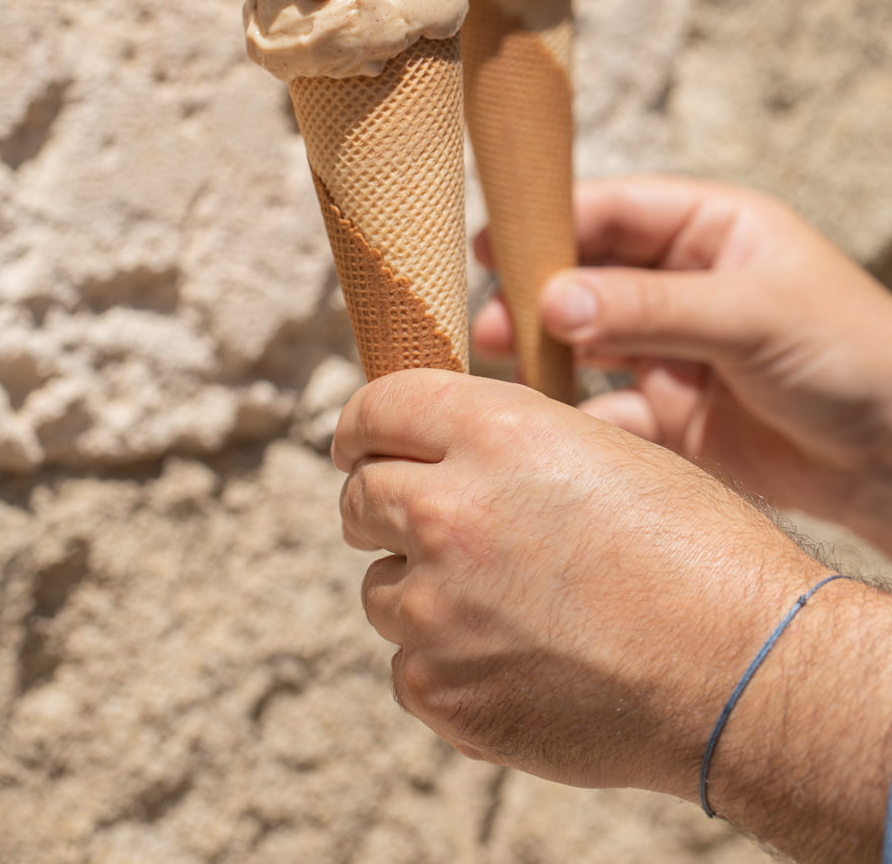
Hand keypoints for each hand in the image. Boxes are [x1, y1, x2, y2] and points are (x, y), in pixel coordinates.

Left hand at [332, 369, 819, 796]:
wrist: (744, 670)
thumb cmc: (694, 548)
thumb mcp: (601, 448)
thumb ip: (505, 442)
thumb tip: (442, 448)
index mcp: (492, 433)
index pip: (375, 410)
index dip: (364, 427)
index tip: (361, 444)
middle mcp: (449, 512)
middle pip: (359, 495)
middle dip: (382, 503)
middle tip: (423, 523)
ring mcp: (438, 609)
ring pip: (380, 587)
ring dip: (419, 588)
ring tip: (503, 603)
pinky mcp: (443, 692)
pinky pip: (408, 666)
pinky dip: (444, 663)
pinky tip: (515, 659)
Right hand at [473, 177, 891, 548]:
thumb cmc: (850, 354)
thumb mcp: (751, 315)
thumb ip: (650, 309)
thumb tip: (554, 300)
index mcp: (707, 229)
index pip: (612, 210)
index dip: (549, 223)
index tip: (492, 249)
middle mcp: (682, 282)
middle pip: (588, 275)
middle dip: (538, 294)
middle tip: (490, 324)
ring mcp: (673, 348)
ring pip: (590, 341)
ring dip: (548, 353)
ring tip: (505, 368)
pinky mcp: (674, 414)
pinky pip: (610, 408)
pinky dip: (580, 417)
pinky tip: (555, 427)